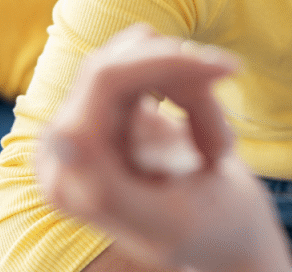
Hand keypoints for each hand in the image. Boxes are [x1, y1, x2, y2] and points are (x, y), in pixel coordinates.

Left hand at [36, 24, 291, 271]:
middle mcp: (68, 142)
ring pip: (148, 55)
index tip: (228, 70)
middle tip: (226, 143)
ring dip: (198, 95)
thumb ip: (107, 187)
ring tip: (217, 151)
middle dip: (190, 86)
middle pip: (129, 63)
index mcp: (68, 175)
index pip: (107, 79)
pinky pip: (158, 63)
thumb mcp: (166, 221)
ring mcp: (91, 119)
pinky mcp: (115, 103)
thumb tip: (60, 138)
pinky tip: (205, 139)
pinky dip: (195, 95)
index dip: (166, 63)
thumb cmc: (207, 236)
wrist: (231, 234)